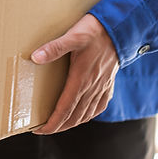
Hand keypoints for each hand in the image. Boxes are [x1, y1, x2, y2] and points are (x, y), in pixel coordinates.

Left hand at [31, 14, 118, 133]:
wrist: (122, 29)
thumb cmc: (96, 31)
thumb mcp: (74, 36)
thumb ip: (54, 47)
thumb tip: (35, 57)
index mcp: (82, 79)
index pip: (65, 109)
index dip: (52, 123)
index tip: (40, 130)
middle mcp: (92, 87)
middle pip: (74, 116)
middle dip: (59, 126)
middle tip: (44, 130)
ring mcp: (102, 86)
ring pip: (87, 114)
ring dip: (72, 123)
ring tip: (60, 125)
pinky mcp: (108, 83)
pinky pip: (99, 106)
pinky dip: (89, 115)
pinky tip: (84, 115)